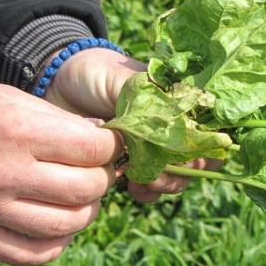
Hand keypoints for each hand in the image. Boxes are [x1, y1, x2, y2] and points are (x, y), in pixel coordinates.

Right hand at [0, 81, 122, 264]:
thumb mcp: (8, 98)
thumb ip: (57, 119)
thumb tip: (100, 137)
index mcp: (17, 131)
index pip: (93, 149)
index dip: (113, 146)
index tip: (112, 145)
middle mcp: (6, 173)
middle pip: (87, 188)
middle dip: (105, 177)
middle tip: (98, 169)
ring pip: (68, 224)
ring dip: (88, 210)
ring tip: (83, 196)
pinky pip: (33, 254)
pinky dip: (58, 243)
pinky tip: (60, 225)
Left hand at [41, 48, 222, 202]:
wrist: (56, 84)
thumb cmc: (96, 72)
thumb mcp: (127, 80)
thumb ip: (154, 103)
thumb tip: (178, 131)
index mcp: (178, 102)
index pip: (210, 129)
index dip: (208, 148)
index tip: (191, 157)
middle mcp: (171, 126)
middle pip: (198, 159)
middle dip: (184, 173)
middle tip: (160, 175)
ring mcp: (152, 146)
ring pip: (177, 176)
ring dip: (166, 185)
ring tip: (143, 183)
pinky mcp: (130, 163)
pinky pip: (150, 186)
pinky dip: (146, 192)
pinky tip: (131, 188)